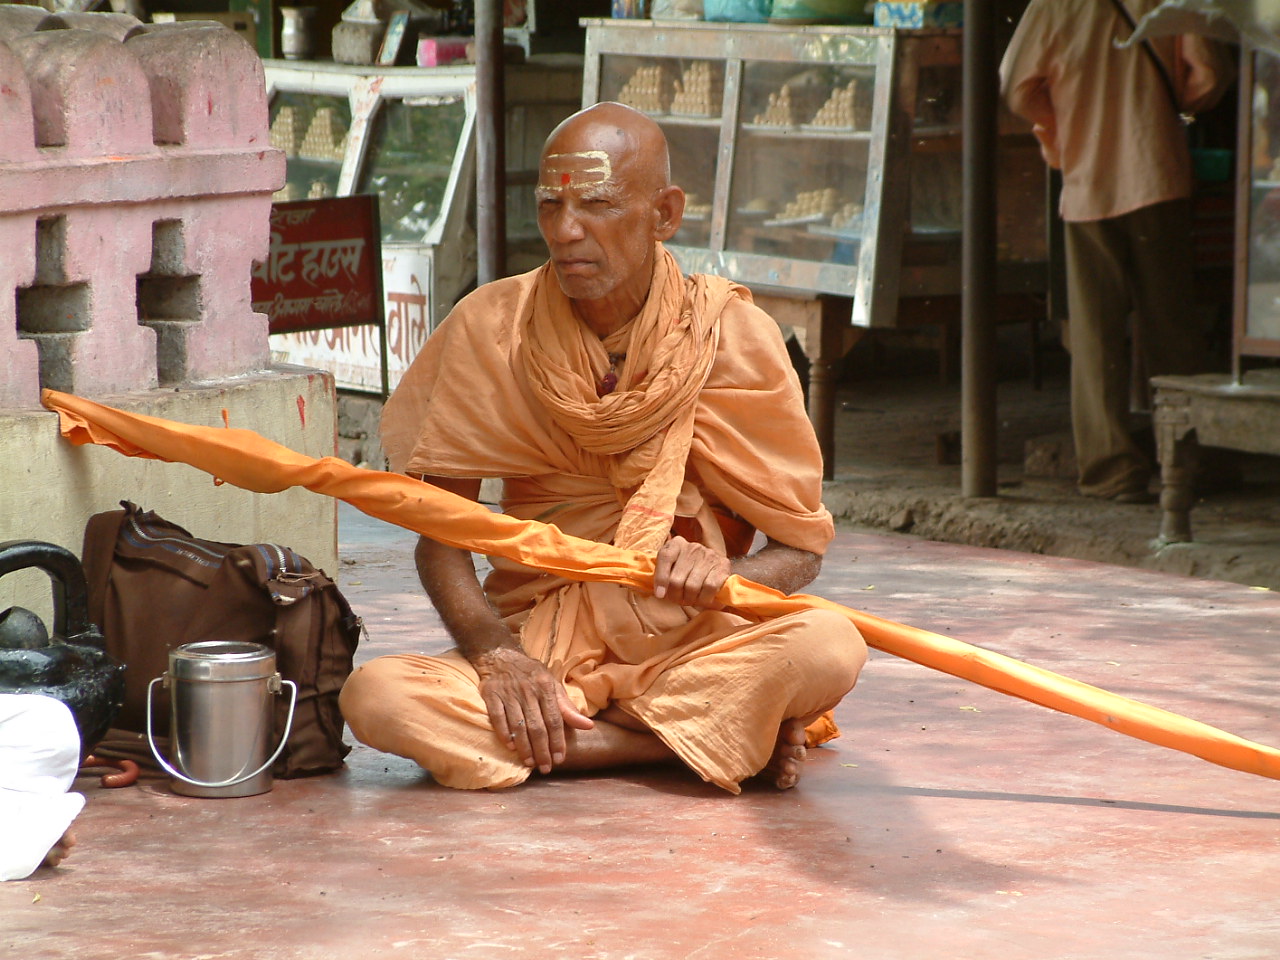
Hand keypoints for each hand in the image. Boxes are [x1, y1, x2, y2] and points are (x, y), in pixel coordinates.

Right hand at [472, 646, 593, 772]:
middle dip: (542, 750)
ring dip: (525, 746)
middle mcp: (528, 690)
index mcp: (546, 687)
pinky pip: (497, 717)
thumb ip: (567, 707)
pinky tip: (511, 747)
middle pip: (536, 726)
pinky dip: (504, 733)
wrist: (501, 656)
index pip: (554, 719)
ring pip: (518, 725)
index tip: (559, 759)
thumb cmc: (531, 675)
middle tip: (545, 767)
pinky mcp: (491, 694)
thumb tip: (588, 726)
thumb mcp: (552, 686)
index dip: (557, 741)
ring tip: (530, 762)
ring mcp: (508, 693)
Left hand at [652, 535, 730, 608]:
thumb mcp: (672, 567)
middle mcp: (693, 547)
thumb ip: (662, 574)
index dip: (661, 578)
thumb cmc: (687, 570)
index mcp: (676, 544)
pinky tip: (703, 600)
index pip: (665, 557)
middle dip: (675, 596)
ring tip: (690, 601)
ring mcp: (709, 555)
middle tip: (678, 600)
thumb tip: (660, 593)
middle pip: (676, 579)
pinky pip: (710, 588)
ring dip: (690, 599)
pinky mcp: (722, 565)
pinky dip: (704, 599)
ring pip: (692, 586)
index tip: (660, 595)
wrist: (714, 566)